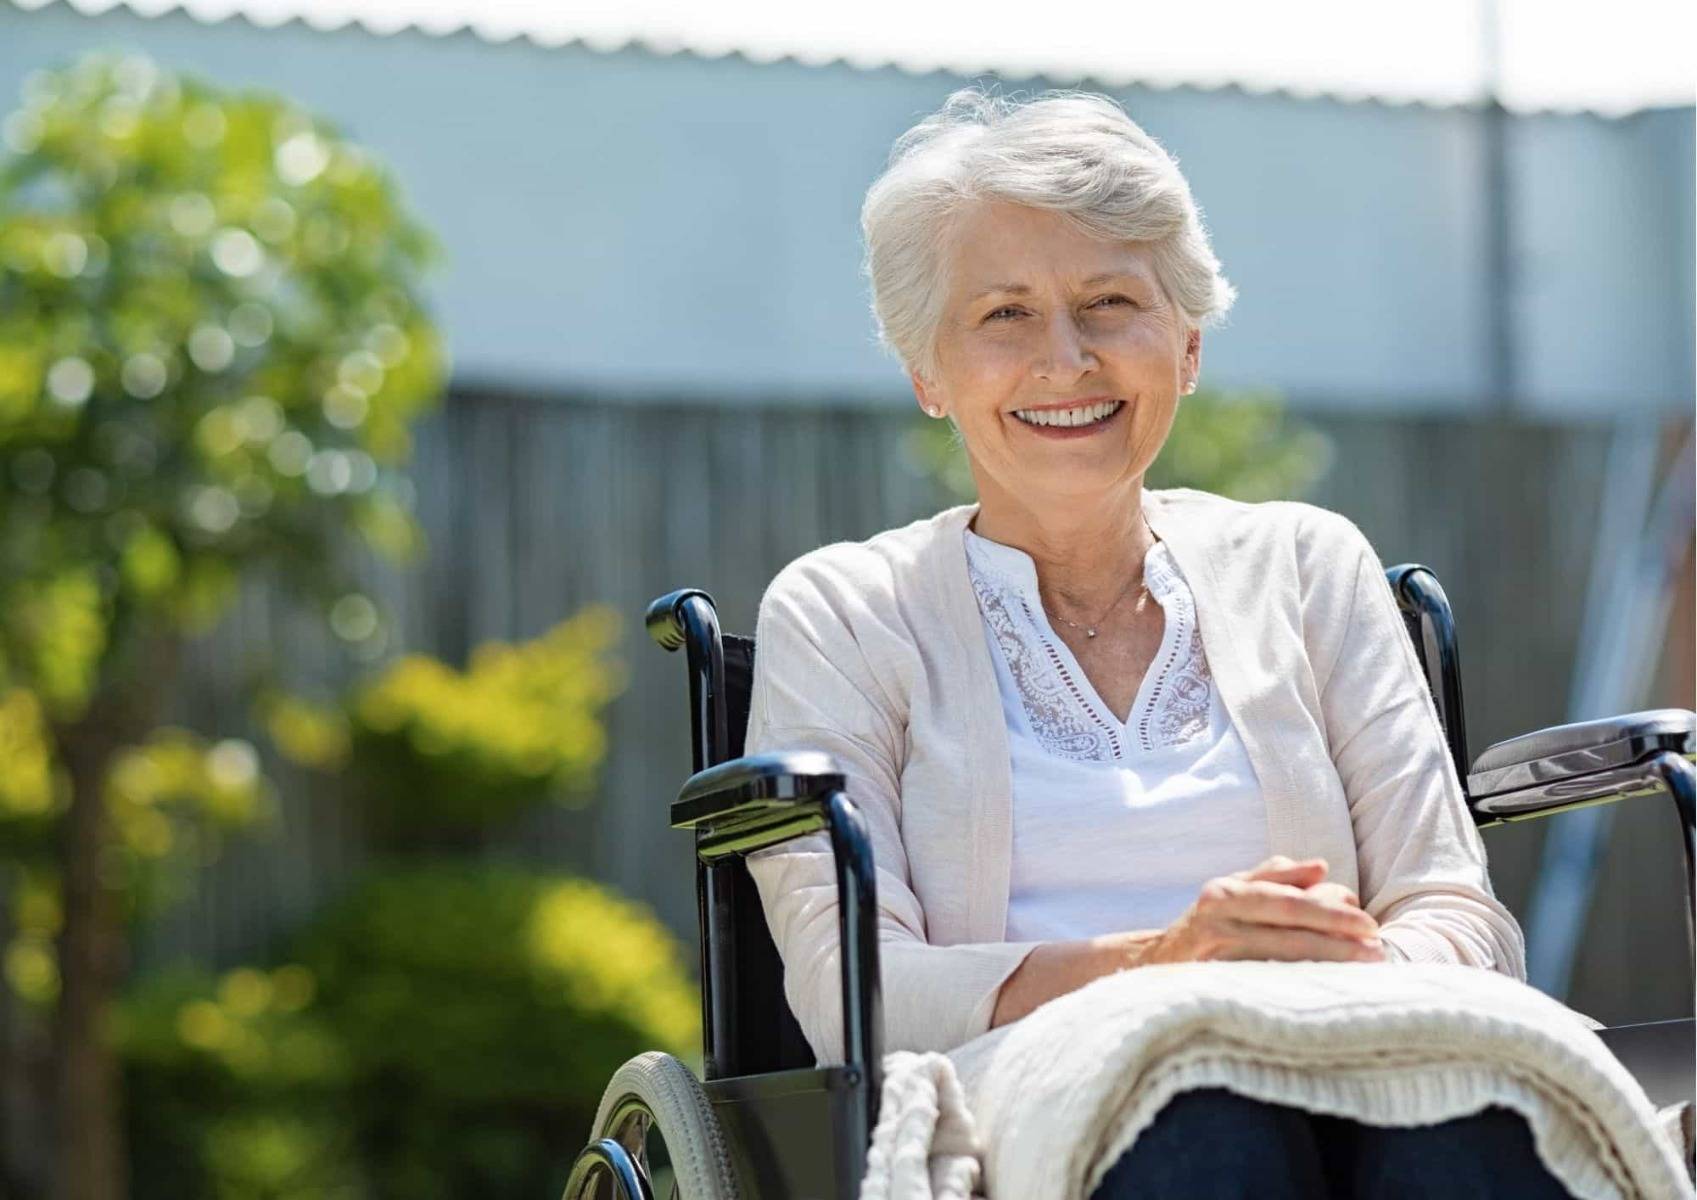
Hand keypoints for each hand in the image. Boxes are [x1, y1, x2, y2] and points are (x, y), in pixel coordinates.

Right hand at [1144, 855, 1385, 965]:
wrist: (1150, 965)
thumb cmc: (1207, 925)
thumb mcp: (1234, 891)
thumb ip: (1276, 876)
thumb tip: (1321, 868)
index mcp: (1225, 893)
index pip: (1289, 901)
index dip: (1332, 912)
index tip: (1369, 924)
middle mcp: (1216, 921)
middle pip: (1287, 931)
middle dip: (1337, 941)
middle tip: (1377, 951)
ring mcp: (1212, 957)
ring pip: (1278, 961)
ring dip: (1324, 966)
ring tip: (1363, 971)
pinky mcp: (1211, 988)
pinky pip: (1262, 986)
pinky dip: (1296, 988)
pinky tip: (1325, 992)